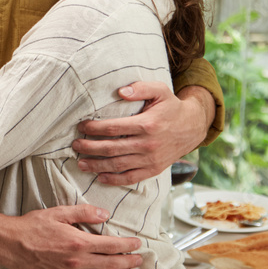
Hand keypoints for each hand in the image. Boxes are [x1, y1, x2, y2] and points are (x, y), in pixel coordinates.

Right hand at [0, 204, 142, 268]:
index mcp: (79, 242)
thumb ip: (83, 213)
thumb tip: (105, 214)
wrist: (11, 244)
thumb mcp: (58, 213)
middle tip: (139, 260)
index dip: (127, 245)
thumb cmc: (33, 226)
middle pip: (111, 264)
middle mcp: (78, 261)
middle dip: (128, 262)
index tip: (138, 244)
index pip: (111, 245)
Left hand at [72, 82, 213, 185]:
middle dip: (89, 148)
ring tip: (81, 163)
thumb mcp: (160, 90)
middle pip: (111, 148)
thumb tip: (121, 91)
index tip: (81, 126)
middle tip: (75, 145)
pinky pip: (130, 178)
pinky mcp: (153, 169)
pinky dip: (114, 180)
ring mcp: (150, 160)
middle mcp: (148, 144)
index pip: (113, 128)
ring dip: (96, 165)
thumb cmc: (171, 107)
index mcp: (147, 124)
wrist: (192, 127)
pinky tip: (100, 177)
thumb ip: (140, 88)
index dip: (94, 128)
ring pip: (118, 165)